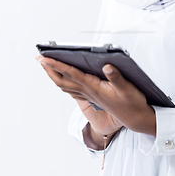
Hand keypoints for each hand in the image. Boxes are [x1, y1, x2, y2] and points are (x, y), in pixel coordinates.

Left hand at [36, 55, 155, 136]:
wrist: (135, 118)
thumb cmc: (132, 103)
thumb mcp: (127, 88)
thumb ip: (117, 77)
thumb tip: (107, 66)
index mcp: (94, 87)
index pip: (71, 73)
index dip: (57, 65)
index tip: (45, 57)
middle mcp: (88, 92)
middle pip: (62, 81)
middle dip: (49, 69)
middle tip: (39, 58)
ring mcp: (89, 96)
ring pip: (65, 86)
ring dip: (53, 75)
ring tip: (46, 66)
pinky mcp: (92, 98)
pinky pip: (72, 90)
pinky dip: (63, 83)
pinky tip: (62, 79)